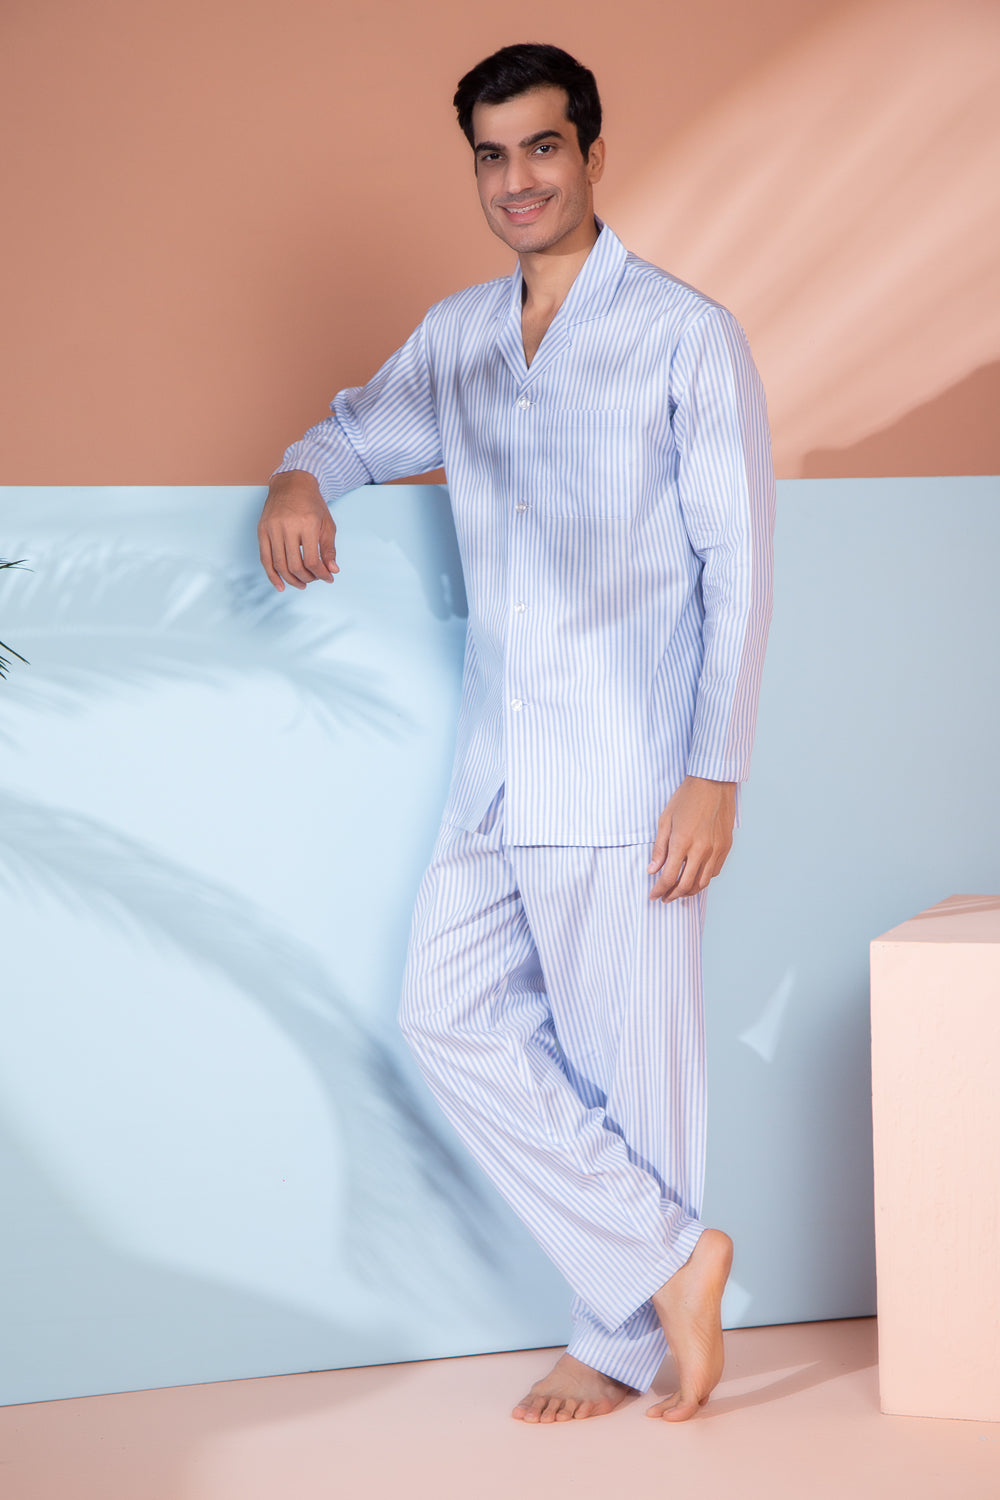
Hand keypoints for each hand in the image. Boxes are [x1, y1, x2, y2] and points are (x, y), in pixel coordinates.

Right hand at [257, 471, 338, 590]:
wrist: (292, 484)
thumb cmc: (312, 504)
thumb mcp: (327, 524)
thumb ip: (329, 549)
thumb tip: (332, 571)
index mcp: (307, 524)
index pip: (313, 560)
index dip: (321, 574)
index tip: (328, 578)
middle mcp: (287, 526)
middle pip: (295, 565)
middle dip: (307, 578)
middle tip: (314, 579)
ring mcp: (272, 528)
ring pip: (279, 564)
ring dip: (291, 580)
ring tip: (301, 584)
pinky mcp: (261, 530)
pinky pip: (265, 558)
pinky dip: (272, 575)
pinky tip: (280, 586)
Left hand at [647, 776, 735, 902]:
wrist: (713, 784)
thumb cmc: (686, 798)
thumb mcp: (665, 820)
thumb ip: (659, 848)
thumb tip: (652, 869)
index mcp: (682, 842)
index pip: (669, 877)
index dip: (659, 890)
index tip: (653, 894)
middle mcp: (701, 850)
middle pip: (686, 885)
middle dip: (672, 895)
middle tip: (664, 897)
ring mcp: (716, 850)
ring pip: (703, 882)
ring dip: (689, 891)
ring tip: (678, 891)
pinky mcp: (725, 847)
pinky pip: (714, 872)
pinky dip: (703, 879)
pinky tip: (695, 877)